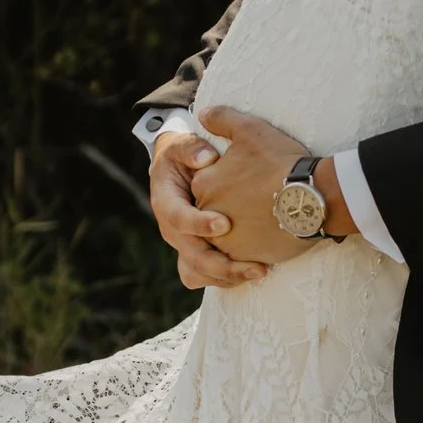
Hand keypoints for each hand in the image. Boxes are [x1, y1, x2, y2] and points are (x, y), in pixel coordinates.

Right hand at [149, 122, 267, 289]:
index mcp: (166, 202)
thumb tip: (206, 158)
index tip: (224, 224)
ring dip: (227, 277)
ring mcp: (184, 245)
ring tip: (257, 272)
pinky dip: (227, 278)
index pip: (179, 218)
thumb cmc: (184, 156)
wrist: (179, 170)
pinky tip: (252, 272)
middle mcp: (172, 230)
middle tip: (254, 266)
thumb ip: (192, 148)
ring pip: (198, 273)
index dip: (199, 224)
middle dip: (222, 264)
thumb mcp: (182, 144)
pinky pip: (207, 276)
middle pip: (192, 256)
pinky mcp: (197, 255)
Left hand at [190, 107, 329, 267]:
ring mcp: (224, 239)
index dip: (227, 177)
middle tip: (259, 196)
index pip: (205, 182)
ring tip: (266, 215)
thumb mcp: (250, 130)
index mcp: (204, 183)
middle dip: (232, 203)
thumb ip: (222, 119)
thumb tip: (203, 114)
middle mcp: (207, 213)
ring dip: (241, 225)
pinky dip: (252, 245)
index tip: (248, 176)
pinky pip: (240, 254)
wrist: (312, 198)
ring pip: (226, 233)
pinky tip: (270, 233)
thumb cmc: (280, 162)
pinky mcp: (243, 257)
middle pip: (213, 208)